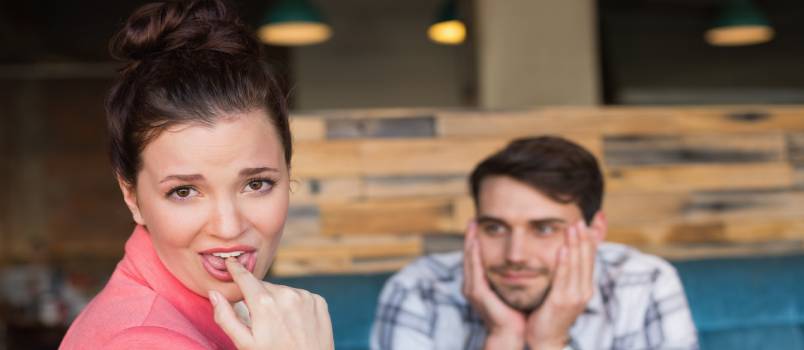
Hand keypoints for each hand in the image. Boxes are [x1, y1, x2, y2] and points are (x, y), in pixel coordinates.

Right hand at [209, 258, 333, 349]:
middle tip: (260, 319)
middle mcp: (286, 294)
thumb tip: (214, 294)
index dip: (236, 270)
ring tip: (279, 324)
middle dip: (258, 297)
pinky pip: (300, 296)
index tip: (230, 262)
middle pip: (264, 287)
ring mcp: (305, 296)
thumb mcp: (245, 343)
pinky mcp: (319, 301)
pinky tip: (295, 323)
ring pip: (283, 291)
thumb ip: (226, 317)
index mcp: (265, 303)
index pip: (245, 278)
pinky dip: (295, 305)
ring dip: (277, 301)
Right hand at [462, 221, 526, 349]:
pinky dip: (474, 254)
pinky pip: (474, 268)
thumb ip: (511, 276)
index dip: (476, 242)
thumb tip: (523, 261)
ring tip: (472, 225)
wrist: (511, 335)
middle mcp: (472, 286)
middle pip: (469, 256)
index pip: (476, 259)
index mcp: (479, 285)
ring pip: (469, 260)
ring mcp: (472, 290)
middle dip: (470, 238)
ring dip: (469, 241)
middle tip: (473, 220)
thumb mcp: (512, 290)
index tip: (479, 225)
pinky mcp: (477, 293)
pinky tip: (476, 241)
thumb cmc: (515, 314)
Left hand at [525, 216, 603, 349]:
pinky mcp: (561, 301)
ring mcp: (574, 296)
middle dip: (585, 236)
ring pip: (577, 265)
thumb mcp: (561, 288)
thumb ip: (565, 270)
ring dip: (575, 244)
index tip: (599, 216)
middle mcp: (584, 289)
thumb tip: (566, 249)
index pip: (592, 255)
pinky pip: (563, 278)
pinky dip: (564, 262)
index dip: (596, 235)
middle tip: (581, 217)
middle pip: (587, 258)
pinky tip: (563, 248)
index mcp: (585, 285)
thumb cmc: (550, 313)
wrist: (545, 339)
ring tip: (573, 226)